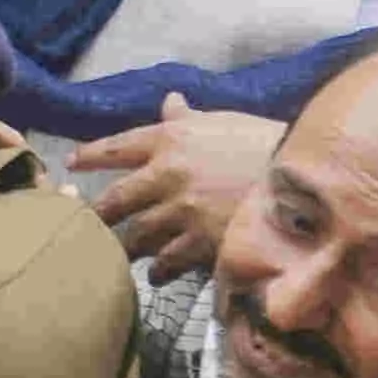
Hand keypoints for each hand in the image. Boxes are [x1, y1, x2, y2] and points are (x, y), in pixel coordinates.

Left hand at [61, 96, 278, 276]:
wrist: (305, 179)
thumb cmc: (265, 144)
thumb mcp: (223, 123)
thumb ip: (189, 119)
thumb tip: (170, 102)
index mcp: (171, 138)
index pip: (116, 146)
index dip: (90, 157)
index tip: (72, 164)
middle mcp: (166, 174)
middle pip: (114, 201)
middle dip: (98, 217)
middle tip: (86, 226)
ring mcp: (181, 211)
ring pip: (135, 237)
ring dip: (127, 248)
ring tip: (121, 256)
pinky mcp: (200, 242)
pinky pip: (165, 263)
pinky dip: (158, 270)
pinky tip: (157, 275)